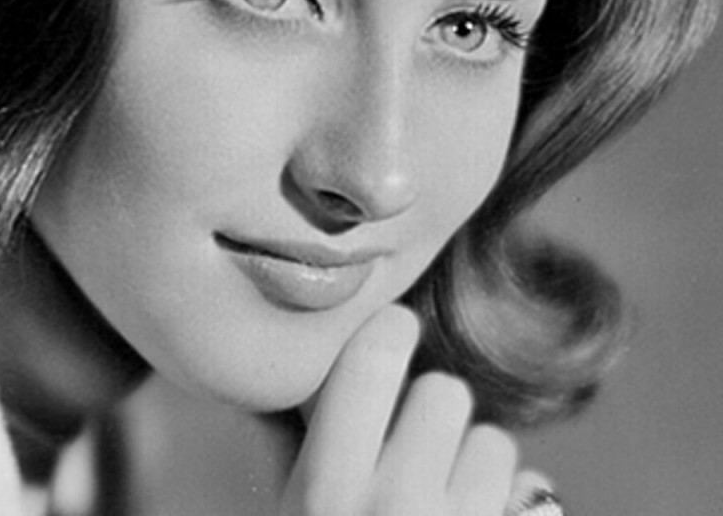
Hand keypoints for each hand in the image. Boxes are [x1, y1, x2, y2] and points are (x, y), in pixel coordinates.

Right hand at [281, 305, 539, 515]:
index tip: (394, 328)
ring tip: (446, 500)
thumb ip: (305, 440)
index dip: (389, 330)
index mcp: (326, 491)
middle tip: (416, 446)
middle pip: (444, 391)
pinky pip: (533, 490)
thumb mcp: (293, 509)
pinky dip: (512, 502)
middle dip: (434, 412)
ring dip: (475, 463)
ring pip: (494, 443)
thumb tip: (313, 353)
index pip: (370, 360)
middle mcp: (395, 509)